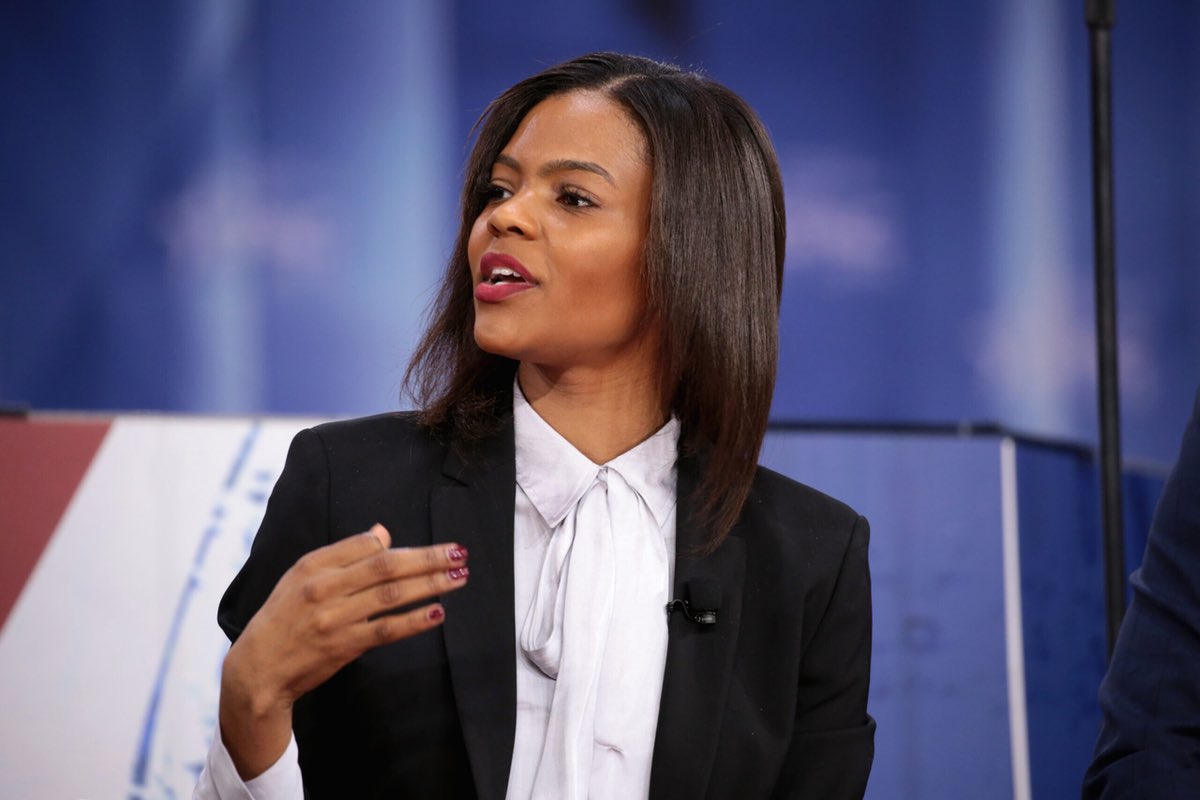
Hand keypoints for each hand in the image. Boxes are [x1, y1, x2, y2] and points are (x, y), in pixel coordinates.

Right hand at [219, 524, 468, 778]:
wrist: (258, 669)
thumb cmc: (283, 617)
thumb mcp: (301, 577)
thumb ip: (343, 554)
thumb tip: (382, 533)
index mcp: (313, 566)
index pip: (364, 546)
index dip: (402, 545)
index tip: (434, 546)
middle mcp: (324, 588)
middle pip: (386, 566)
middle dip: (428, 558)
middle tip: (459, 553)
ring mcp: (336, 618)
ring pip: (392, 595)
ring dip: (430, 585)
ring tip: (459, 577)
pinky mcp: (344, 646)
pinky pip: (386, 630)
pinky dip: (414, 620)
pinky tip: (437, 612)